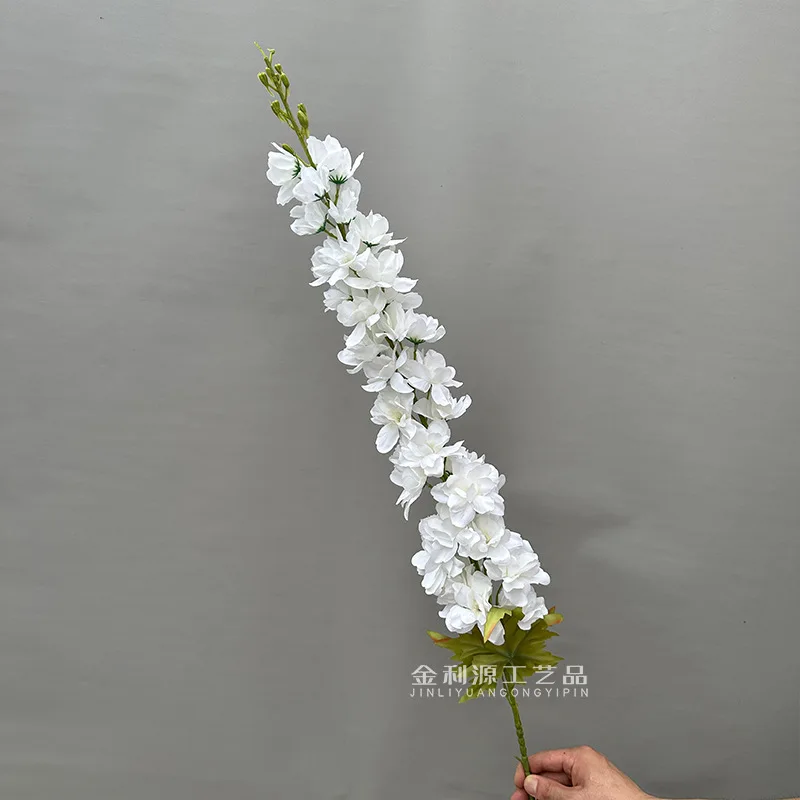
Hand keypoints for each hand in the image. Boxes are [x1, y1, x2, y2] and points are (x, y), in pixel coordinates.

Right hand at [512, 745, 650, 799]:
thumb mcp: (575, 798)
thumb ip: (549, 790)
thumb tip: (530, 783)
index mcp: (579, 756)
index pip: (543, 758)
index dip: (526, 771)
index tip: (517, 785)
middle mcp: (584, 762)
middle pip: (550, 772)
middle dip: (535, 786)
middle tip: (521, 799)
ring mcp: (591, 776)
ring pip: (560, 784)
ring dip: (546, 794)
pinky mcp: (596, 788)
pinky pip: (572, 790)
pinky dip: (560, 797)